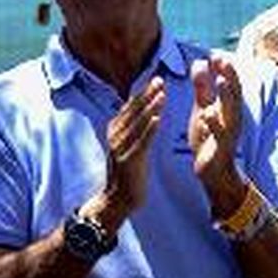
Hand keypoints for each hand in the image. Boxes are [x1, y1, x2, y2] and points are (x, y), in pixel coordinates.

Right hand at [101, 73, 165, 219]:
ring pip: (138, 123)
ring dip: (150, 107)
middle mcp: (115, 136)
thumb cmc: (128, 169)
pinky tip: (158, 118)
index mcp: (115, 129)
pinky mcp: (128, 160)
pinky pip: (141, 142)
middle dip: (147, 94)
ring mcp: (120, 148)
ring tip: (161, 93)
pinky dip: (149, 129)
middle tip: (160, 80)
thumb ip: (134, 125)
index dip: (143, 92)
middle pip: (133, 111)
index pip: (130, 106)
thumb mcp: (128, 143)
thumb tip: (145, 106)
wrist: (117, 199)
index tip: (157, 78)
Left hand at [188, 51, 244, 202]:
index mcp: (228, 106)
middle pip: (234, 93)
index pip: (229, 82)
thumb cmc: (208, 138)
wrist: (214, 172)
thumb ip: (202, 88)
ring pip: (232, 112)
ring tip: (222, 81)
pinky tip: (207, 113)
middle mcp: (233, 117)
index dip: (224, 68)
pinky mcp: (222, 148)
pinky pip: (220, 135)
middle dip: (230, 76)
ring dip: (227, 97)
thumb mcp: (203, 109)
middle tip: (224, 60)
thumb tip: (200, 62)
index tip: (214, 53)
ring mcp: (229, 132)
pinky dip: (214, 124)